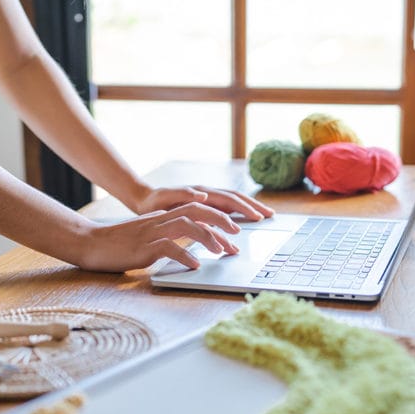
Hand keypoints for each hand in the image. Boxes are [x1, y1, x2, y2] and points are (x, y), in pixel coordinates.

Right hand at [76, 203, 242, 271]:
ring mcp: (152, 233)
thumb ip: (169, 235)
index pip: (197, 210)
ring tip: (221, 251)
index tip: (235, 230)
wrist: (91, 243)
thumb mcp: (149, 235)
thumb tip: (191, 244)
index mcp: (164, 218)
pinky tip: (195, 265)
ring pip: (186, 226)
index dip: (218, 217)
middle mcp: (161, 221)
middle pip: (197, 212)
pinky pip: (168, 248)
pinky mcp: (143, 247)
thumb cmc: (120, 243)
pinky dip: (185, 256)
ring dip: (208, 237)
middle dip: (220, 221)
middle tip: (237, 235)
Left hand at [133, 185, 274, 221]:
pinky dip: (237, 213)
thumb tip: (204, 195)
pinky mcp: (203, 206)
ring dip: (249, 208)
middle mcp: (207, 194)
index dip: (244, 208)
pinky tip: (244, 221)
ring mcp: (206, 199)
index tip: (258, 217)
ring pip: (233, 202)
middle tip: (270, 215)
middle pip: (236, 198)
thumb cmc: (153, 202)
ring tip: (264, 216)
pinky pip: (225, 209)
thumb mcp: (164, 198)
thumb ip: (183, 194)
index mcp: (201, 193)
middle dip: (254, 206)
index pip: (229, 199)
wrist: (143, 199)